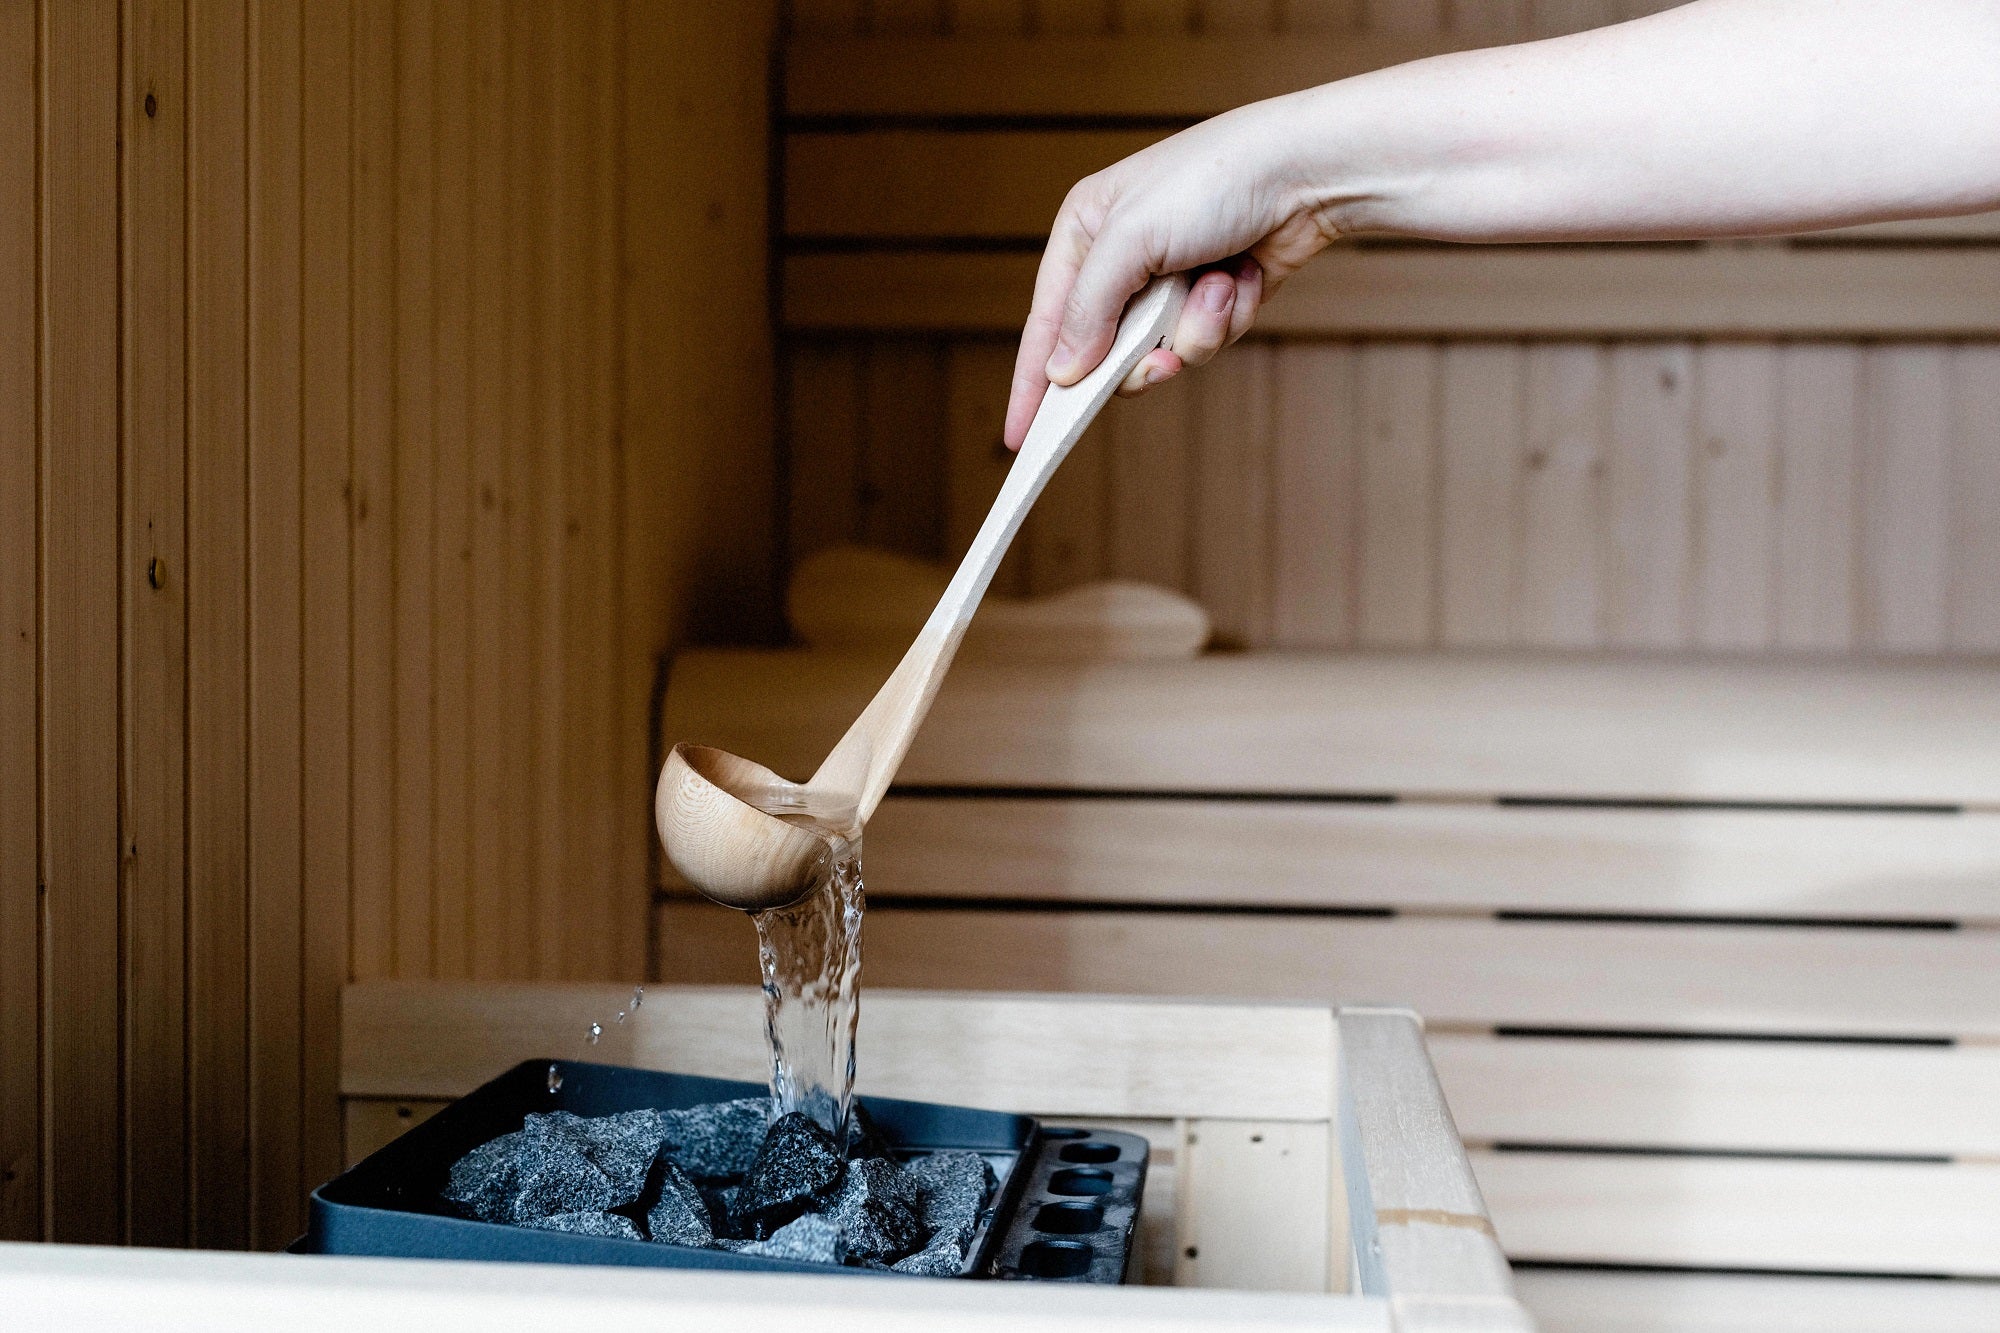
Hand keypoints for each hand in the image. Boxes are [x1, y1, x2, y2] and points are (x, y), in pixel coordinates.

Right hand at [1002, 97, 1338, 448]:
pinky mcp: (1213, 300)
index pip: (1046, 321)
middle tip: (1161, 358)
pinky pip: (1205, 341)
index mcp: (1085, 232)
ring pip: (1163, 353)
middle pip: (1105, 352)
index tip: (1022, 439)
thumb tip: (1060, 372)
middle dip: (1141, 356)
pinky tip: (1246, 275)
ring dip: (1196, 328)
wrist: (1306, 171)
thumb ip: (1088, 310)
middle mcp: (1121, 260)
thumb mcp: (1131, 240)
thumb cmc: (1214, 181)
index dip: (1032, 382)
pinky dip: (1229, 316)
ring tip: (1220, 284)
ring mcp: (1169, 284)